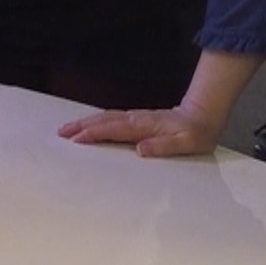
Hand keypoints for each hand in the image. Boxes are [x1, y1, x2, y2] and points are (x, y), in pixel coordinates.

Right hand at [56, 105, 219, 157]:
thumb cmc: (197, 133)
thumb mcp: (187, 143)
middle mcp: (136, 119)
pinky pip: (110, 119)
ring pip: (104, 117)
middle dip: (81, 125)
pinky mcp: (136, 119)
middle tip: (61, 132)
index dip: (95, 134)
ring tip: (67, 128)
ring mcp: (135, 117)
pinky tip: (87, 125)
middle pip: (103, 120)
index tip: (77, 140)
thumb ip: (164, 146)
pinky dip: (95, 121)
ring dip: (85, 122)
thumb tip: (140, 150)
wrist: (204, 115)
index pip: (114, 129)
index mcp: (145, 126)